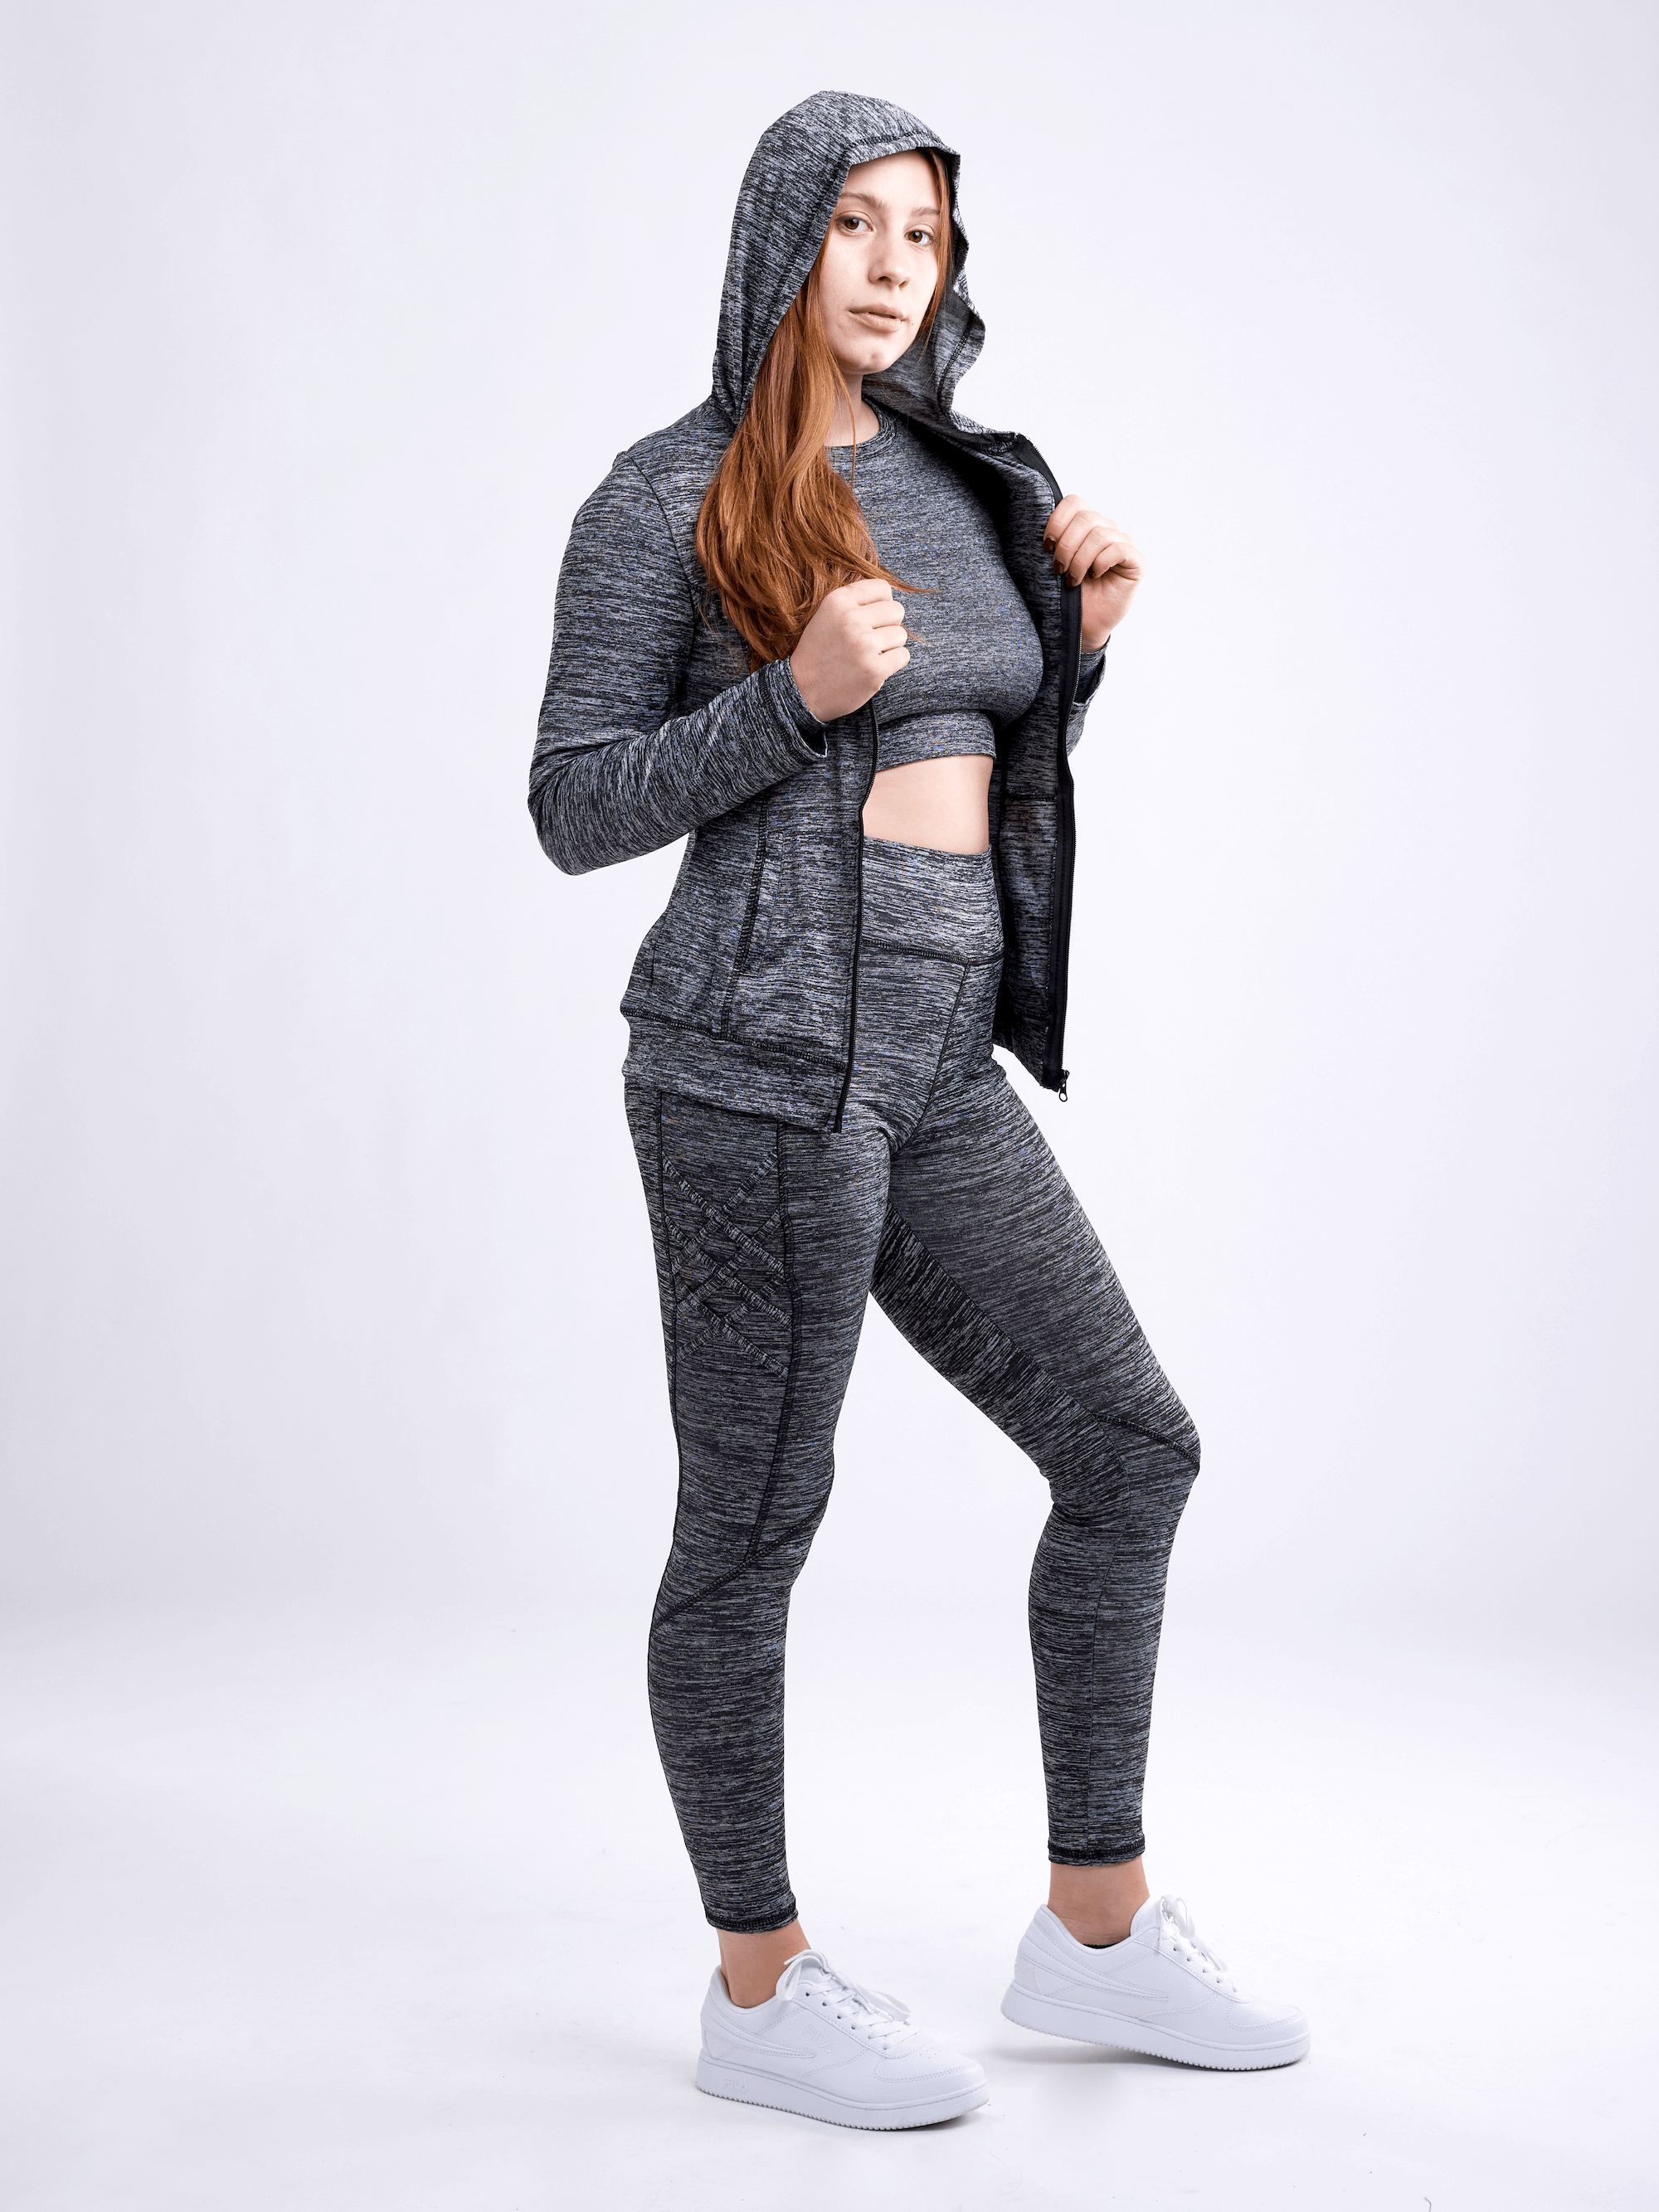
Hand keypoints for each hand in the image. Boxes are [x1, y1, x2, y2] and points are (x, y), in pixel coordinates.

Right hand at [789, 579, 909, 722]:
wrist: (802, 691)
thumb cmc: (819, 652)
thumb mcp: (826, 615)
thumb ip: (854, 601)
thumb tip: (891, 597)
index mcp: (838, 601)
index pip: (882, 588)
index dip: (881, 604)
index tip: (870, 619)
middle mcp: (850, 619)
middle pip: (896, 610)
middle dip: (888, 625)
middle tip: (870, 640)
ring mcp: (863, 645)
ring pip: (900, 635)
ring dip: (890, 646)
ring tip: (868, 655)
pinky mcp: (874, 669)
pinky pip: (903, 656)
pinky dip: (893, 663)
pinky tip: (874, 667)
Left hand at [1043, 496, 1142, 651]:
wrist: (1081, 625)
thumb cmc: (1066, 596)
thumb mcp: (1053, 565)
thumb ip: (1052, 542)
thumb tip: (1041, 528)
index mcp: (1084, 526)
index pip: (1074, 502)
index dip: (1058, 520)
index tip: (1046, 546)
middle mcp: (1106, 529)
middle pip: (1086, 518)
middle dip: (1067, 545)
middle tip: (1058, 569)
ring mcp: (1122, 543)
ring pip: (1100, 535)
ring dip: (1081, 559)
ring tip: (1073, 580)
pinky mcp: (1136, 561)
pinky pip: (1119, 549)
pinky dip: (1101, 562)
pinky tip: (1095, 576)